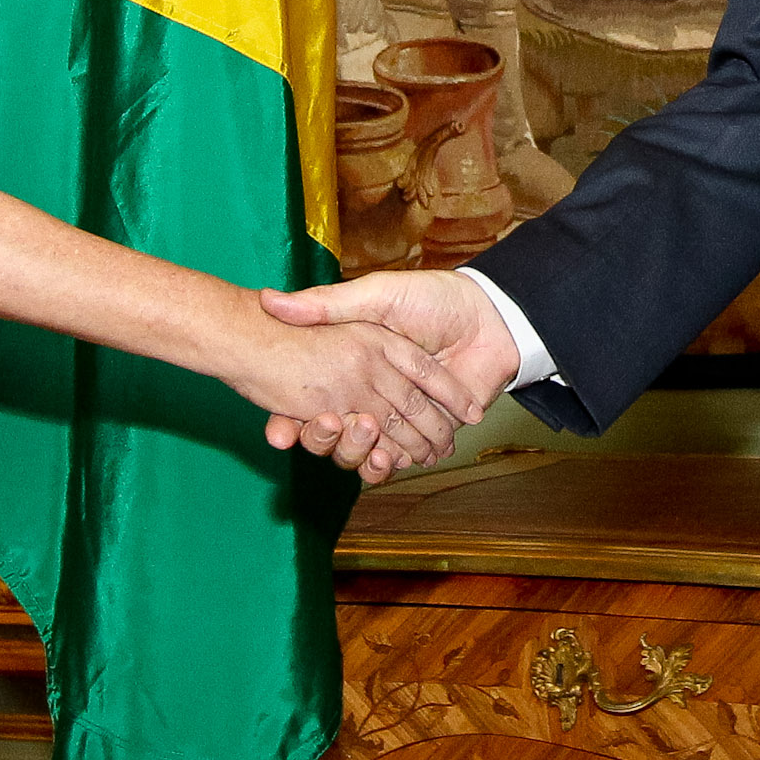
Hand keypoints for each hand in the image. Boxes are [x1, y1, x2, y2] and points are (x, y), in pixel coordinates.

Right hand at [221, 295, 481, 475]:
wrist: (489, 319)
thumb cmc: (432, 299)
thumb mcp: (376, 294)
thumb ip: (328, 304)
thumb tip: (270, 301)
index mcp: (348, 363)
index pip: (305, 398)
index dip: (286, 418)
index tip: (278, 428)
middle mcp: (364, 393)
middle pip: (327, 432)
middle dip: (320, 438)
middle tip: (326, 424)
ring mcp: (391, 418)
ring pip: (355, 451)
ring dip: (350, 453)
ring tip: (360, 434)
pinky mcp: (417, 436)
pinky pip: (390, 460)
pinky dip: (382, 465)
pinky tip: (382, 456)